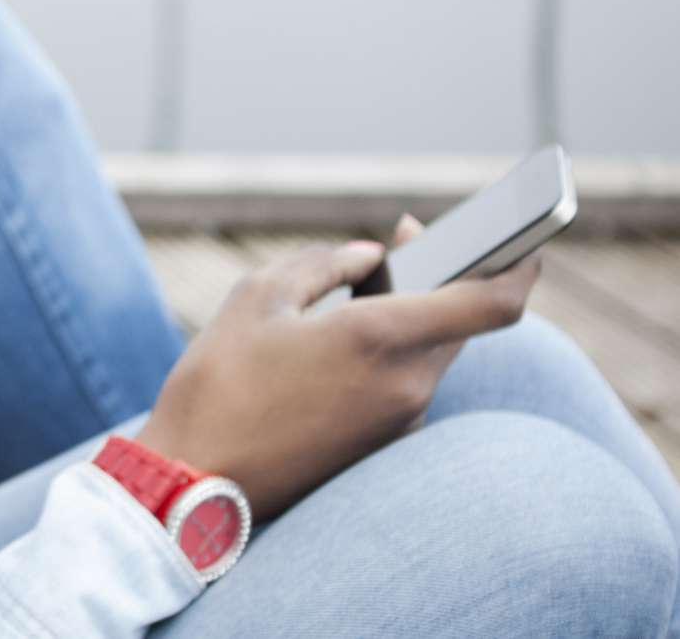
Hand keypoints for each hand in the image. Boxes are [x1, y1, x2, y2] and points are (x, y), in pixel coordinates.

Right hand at [133, 222, 538, 522]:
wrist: (197, 482)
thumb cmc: (218, 384)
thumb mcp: (257, 299)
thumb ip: (322, 264)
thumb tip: (368, 256)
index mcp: (378, 338)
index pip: (490, 303)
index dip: (519, 266)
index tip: (524, 239)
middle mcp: (405, 383)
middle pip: (459, 322)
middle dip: (440, 279)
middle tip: (397, 245)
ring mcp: (399, 420)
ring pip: (430, 352)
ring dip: (409, 318)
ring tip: (354, 293)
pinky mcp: (383, 444)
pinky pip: (406, 383)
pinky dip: (390, 354)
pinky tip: (338, 347)